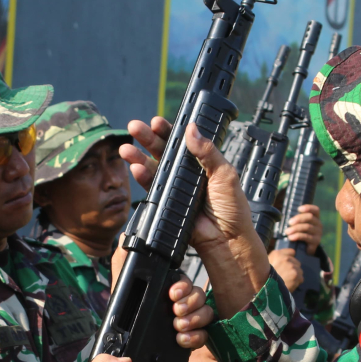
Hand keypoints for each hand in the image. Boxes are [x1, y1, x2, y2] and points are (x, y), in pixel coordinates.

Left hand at [107, 248, 211, 348]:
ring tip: (178, 325)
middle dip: (190, 303)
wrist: (124, 339)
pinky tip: (181, 339)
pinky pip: (204, 335)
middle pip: (200, 296)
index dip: (183, 286)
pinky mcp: (190, 337)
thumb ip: (124, 260)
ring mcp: (188, 320)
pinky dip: (196, 337)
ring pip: (206, 313)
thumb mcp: (122, 281)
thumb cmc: (125, 308)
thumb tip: (126, 238)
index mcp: (168, 287)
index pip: (185, 282)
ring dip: (195, 319)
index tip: (173, 293)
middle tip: (176, 310)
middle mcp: (181, 302)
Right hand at [121, 119, 269, 315]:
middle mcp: (187, 173)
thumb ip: (207, 151)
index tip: (157, 122)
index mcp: (203, 162)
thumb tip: (191, 130)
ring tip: (127, 147)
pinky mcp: (167, 203)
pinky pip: (151, 188)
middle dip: (147, 138)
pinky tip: (135, 167)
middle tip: (135, 127)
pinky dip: (142, 177)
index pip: (183, 142)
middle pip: (163, 151)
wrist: (226, 239)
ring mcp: (176, 188)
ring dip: (138, 156)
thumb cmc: (232, 209)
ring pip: (153, 167)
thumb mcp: (225, 174)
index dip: (168, 131)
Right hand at [268, 247, 302, 291]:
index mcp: (277, 254)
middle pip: (297, 263)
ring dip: (295, 277)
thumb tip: (290, 257)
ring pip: (300, 271)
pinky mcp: (295, 274)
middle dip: (293, 269)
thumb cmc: (265, 278)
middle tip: (286, 276)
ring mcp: (291, 266)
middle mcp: (285, 258)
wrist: (267, 289)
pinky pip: (301, 278)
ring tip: (287, 281)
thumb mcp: (267, 265)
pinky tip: (289, 285)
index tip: (287, 265)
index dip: (290, 260)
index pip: (292, 252)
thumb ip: (277, 259)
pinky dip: (297, 283)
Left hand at [284, 204, 322, 255]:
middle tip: (289, 222)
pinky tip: (291, 237)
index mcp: (315, 218)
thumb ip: (294, 220)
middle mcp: (318, 224)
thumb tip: (281, 215)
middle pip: (310, 217)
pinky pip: (306, 237)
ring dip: (295, 228)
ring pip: (307, 227)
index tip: (299, 209)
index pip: (315, 210)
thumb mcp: (298, 225)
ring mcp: (318, 233)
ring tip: (287, 232)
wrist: (304, 250)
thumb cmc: (299, 234)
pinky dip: (297, 236)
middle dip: (298, 219)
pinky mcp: (316, 241)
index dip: (308, 208)